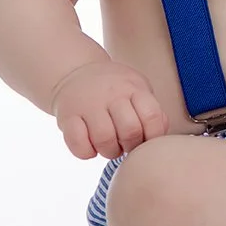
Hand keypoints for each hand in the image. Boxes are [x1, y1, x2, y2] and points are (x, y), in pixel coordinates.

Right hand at [52, 60, 169, 159]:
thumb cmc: (114, 89)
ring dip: (110, 151)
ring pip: (104, 139)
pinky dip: (86, 152)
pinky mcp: (67, 117)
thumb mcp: (138, 90)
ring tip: (110, 147)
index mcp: (133, 88)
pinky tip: (91, 147)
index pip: (152, 116)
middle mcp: (111, 95)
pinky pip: (78, 143)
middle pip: (129, 130)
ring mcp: (88, 105)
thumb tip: (159, 135)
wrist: (74, 73)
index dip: (153, 135)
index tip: (146, 139)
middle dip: (131, 146)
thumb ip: (151, 110)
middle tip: (126, 145)